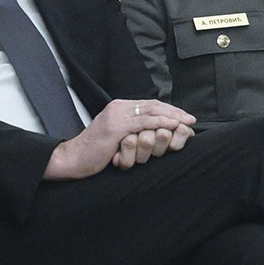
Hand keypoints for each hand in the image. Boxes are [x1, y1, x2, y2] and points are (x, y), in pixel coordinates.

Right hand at [47, 99, 195, 179]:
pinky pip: (143, 122)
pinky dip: (160, 123)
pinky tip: (173, 126)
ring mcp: (116, 115)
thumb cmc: (95, 153)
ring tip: (186, 122)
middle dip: (174, 112)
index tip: (183, 118)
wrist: (73, 159)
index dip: (168, 110)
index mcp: (119, 108)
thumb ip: (132, 130)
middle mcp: (118, 107)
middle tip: (190, 119)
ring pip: (150, 111)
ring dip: (172, 117)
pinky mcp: (116, 127)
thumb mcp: (116, 137)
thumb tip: (153, 132)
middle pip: (153, 105)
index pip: (149, 105)